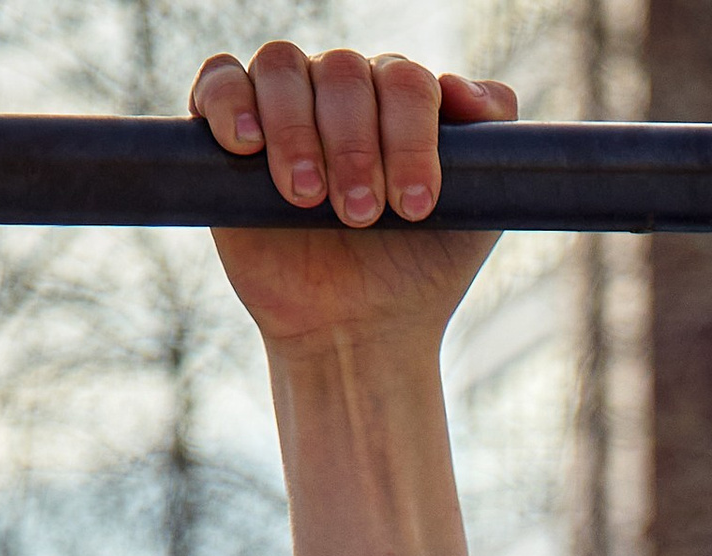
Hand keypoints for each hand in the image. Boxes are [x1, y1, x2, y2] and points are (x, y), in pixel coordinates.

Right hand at [190, 44, 515, 360]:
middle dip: (354, 145)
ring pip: (282, 68)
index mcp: (398, 99)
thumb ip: (492, 142)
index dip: (410, 136)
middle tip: (362, 216)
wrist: (357, 332)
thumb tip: (460, 88)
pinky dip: (230, 102)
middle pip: (343, 71)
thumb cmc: (417, 273)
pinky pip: (220, 82)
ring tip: (308, 199)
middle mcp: (341, 90)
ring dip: (296, 131)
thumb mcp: (476, 214)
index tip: (416, 206)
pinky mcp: (228, 130)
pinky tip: (247, 144)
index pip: (404, 80)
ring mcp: (284, 105)